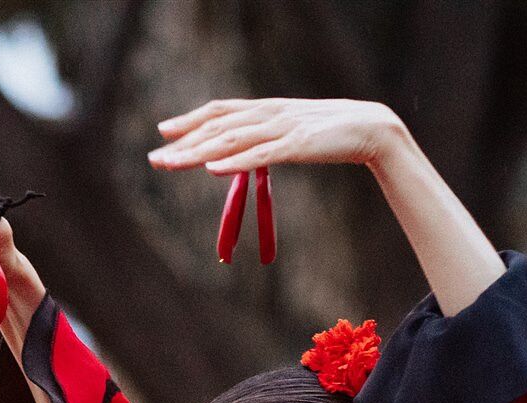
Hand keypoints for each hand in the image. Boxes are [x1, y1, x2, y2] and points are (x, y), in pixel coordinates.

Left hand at [148, 98, 408, 174]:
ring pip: (231, 142)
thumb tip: (241, 151)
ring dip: (198, 154)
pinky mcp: (297, 147)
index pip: (220, 111)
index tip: (163, 130)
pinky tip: (212, 168)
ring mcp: (282, 130)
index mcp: (267, 109)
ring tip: (171, 164)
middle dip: (183, 144)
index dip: (190, 119)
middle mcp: (269, 115)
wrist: (371, 128)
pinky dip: (235, 162)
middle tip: (154, 159)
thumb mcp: (290, 132)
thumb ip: (265, 138)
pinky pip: (260, 156)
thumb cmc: (329, 133)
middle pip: (217, 128)